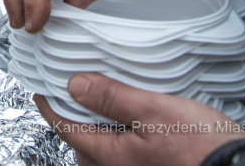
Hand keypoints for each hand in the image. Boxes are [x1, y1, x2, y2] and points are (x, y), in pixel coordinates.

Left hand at [37, 73, 244, 165]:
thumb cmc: (202, 147)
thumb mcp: (154, 111)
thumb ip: (112, 98)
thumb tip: (74, 86)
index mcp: (110, 155)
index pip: (66, 128)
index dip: (51, 106)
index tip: (42, 91)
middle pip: (83, 145)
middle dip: (75, 123)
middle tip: (76, 97)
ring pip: (104, 155)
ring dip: (100, 134)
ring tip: (107, 110)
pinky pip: (124, 160)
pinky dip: (121, 143)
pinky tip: (136, 128)